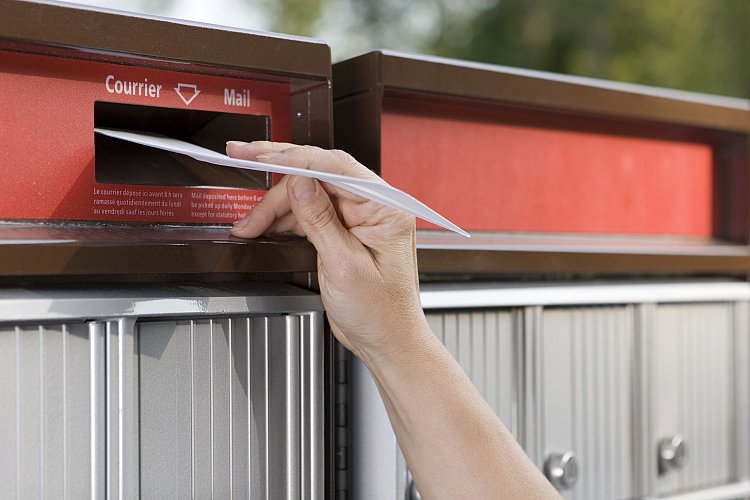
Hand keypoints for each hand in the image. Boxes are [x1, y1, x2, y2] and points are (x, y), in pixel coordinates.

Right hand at [227, 141, 429, 360]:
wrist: (387, 342)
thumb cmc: (382, 313)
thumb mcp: (345, 266)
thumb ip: (321, 221)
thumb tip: (301, 183)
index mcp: (386, 208)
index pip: (336, 167)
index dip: (294, 158)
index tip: (262, 154)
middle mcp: (374, 206)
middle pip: (318, 175)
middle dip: (277, 176)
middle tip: (242, 158)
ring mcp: (357, 218)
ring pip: (308, 195)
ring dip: (274, 207)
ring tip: (248, 224)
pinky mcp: (343, 231)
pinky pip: (309, 214)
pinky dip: (283, 220)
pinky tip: (263, 227)